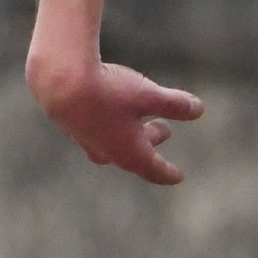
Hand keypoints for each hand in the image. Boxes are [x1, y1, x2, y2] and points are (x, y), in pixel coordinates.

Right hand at [25, 54, 204, 186]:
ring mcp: (86, 140)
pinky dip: (110, 124)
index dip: (168, 172)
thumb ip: (175, 104)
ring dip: (129, 134)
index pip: (154, 169)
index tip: (178, 177)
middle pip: (134, 155)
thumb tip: (198, 109)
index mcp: (129, 152)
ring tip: (137, 120)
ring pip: (113, 144)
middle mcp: (106, 151)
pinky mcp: (71, 125)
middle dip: (152, 143)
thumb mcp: (149, 95)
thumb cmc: (107, 91)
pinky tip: (108, 109)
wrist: (58, 80)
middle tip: (165, 131)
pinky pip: (96, 131)